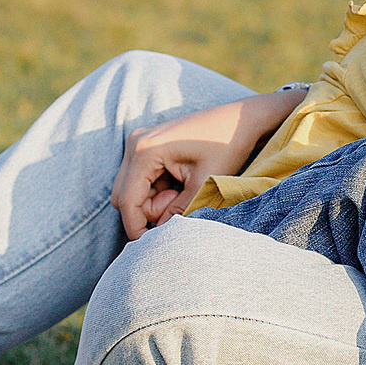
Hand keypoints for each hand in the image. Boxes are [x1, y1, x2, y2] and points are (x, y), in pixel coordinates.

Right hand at [110, 89, 301, 239]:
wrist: (241, 118)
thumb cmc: (226, 145)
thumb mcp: (204, 185)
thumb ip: (178, 212)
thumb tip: (158, 235)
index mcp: (146, 151)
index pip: (127, 201)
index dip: (136, 227)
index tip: (150, 246)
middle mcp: (136, 144)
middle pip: (124, 196)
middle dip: (147, 210)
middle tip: (179, 203)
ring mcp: (140, 142)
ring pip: (132, 188)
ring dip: (154, 200)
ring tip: (184, 190)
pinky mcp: (149, 145)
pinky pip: (142, 178)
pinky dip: (158, 188)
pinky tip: (182, 181)